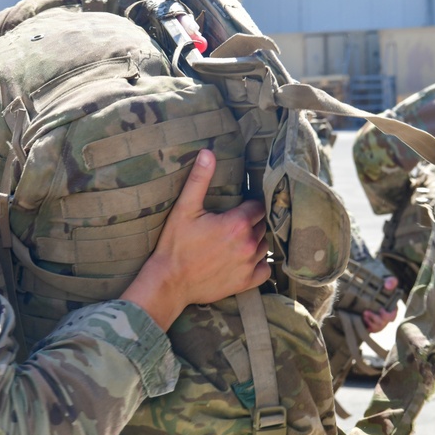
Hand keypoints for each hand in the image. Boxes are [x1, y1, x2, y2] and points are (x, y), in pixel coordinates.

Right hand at [121, 149, 269, 329]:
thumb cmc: (175, 244)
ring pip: (264, 246)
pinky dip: (259, 263)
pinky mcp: (246, 282)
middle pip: (262, 225)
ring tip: (238, 239)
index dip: (250, 204)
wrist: (169, 282)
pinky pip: (265, 270)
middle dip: (252, 221)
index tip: (239, 205)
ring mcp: (248, 265)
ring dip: (255, 241)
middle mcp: (248, 244)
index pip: (258, 206)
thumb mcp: (184, 208)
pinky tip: (245, 258)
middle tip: (235, 222)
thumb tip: (208, 152)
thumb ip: (199, 179)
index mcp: (237, 224)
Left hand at [362, 276, 398, 332]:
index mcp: (392, 309)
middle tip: (366, 312)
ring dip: (369, 322)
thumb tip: (388, 286)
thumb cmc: (382, 286)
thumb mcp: (388, 282)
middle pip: (383, 323)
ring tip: (363, 314)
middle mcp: (387, 317)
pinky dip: (366, 326)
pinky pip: (370, 329)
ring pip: (377, 327)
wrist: (370, 289)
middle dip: (375, 319)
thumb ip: (391, 281)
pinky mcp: (372, 324)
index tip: (381, 309)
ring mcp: (379, 322)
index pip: (393, 315)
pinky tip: (361, 319)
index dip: (388, 315)